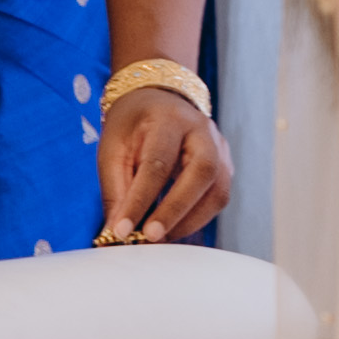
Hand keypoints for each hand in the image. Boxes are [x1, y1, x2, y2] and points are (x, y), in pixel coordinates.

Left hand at [97, 76, 230, 244]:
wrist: (160, 100)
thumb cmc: (133, 126)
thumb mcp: (113, 150)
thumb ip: (116, 191)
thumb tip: (117, 232)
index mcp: (168, 120)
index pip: (157, 163)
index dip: (140, 200)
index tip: (122, 230)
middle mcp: (202, 130)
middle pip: (201, 173)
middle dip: (175, 210)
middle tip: (150, 237)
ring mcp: (220, 147)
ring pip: (218, 191)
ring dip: (189, 221)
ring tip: (159, 238)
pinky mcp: (226, 165)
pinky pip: (219, 198)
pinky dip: (197, 219)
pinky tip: (173, 228)